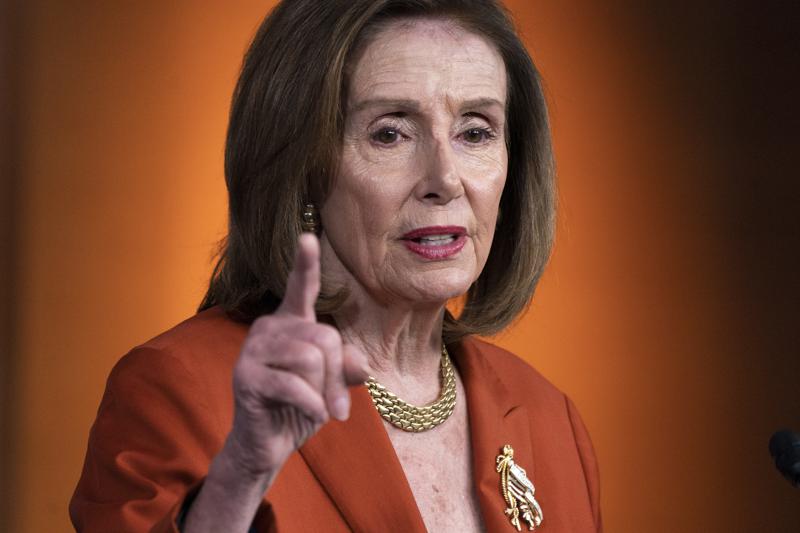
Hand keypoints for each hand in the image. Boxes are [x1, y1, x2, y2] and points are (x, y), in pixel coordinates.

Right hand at [225, 233, 368, 478]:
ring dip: (325, 393)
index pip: (302, 287)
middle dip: (338, 376)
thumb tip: (359, 363)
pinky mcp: (245, 376)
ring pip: (311, 359)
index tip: (309, 237)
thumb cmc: (302, 406)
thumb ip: (347, 367)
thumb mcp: (333, 384)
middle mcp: (269, 327)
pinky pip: (296, 386)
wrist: (269, 445)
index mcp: (292, 322)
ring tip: (320, 409)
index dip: (306, 263)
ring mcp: (253, 350)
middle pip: (325, 338)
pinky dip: (313, 407)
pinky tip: (311, 416)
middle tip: (339, 407)